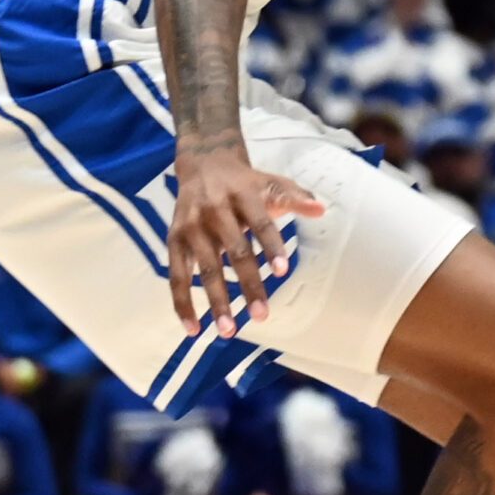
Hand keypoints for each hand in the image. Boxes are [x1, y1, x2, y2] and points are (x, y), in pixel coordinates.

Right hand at [169, 145, 326, 335]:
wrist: (203, 163)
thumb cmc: (246, 183)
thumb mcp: (271, 183)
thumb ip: (295, 197)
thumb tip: (321, 209)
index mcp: (243, 194)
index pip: (260, 223)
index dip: (272, 246)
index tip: (283, 271)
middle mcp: (215, 209)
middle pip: (234, 251)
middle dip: (248, 284)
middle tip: (262, 316)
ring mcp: (191, 226)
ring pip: (205, 268)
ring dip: (216, 301)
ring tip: (228, 330)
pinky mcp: (173, 240)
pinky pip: (177, 276)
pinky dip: (182, 303)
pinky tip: (194, 328)